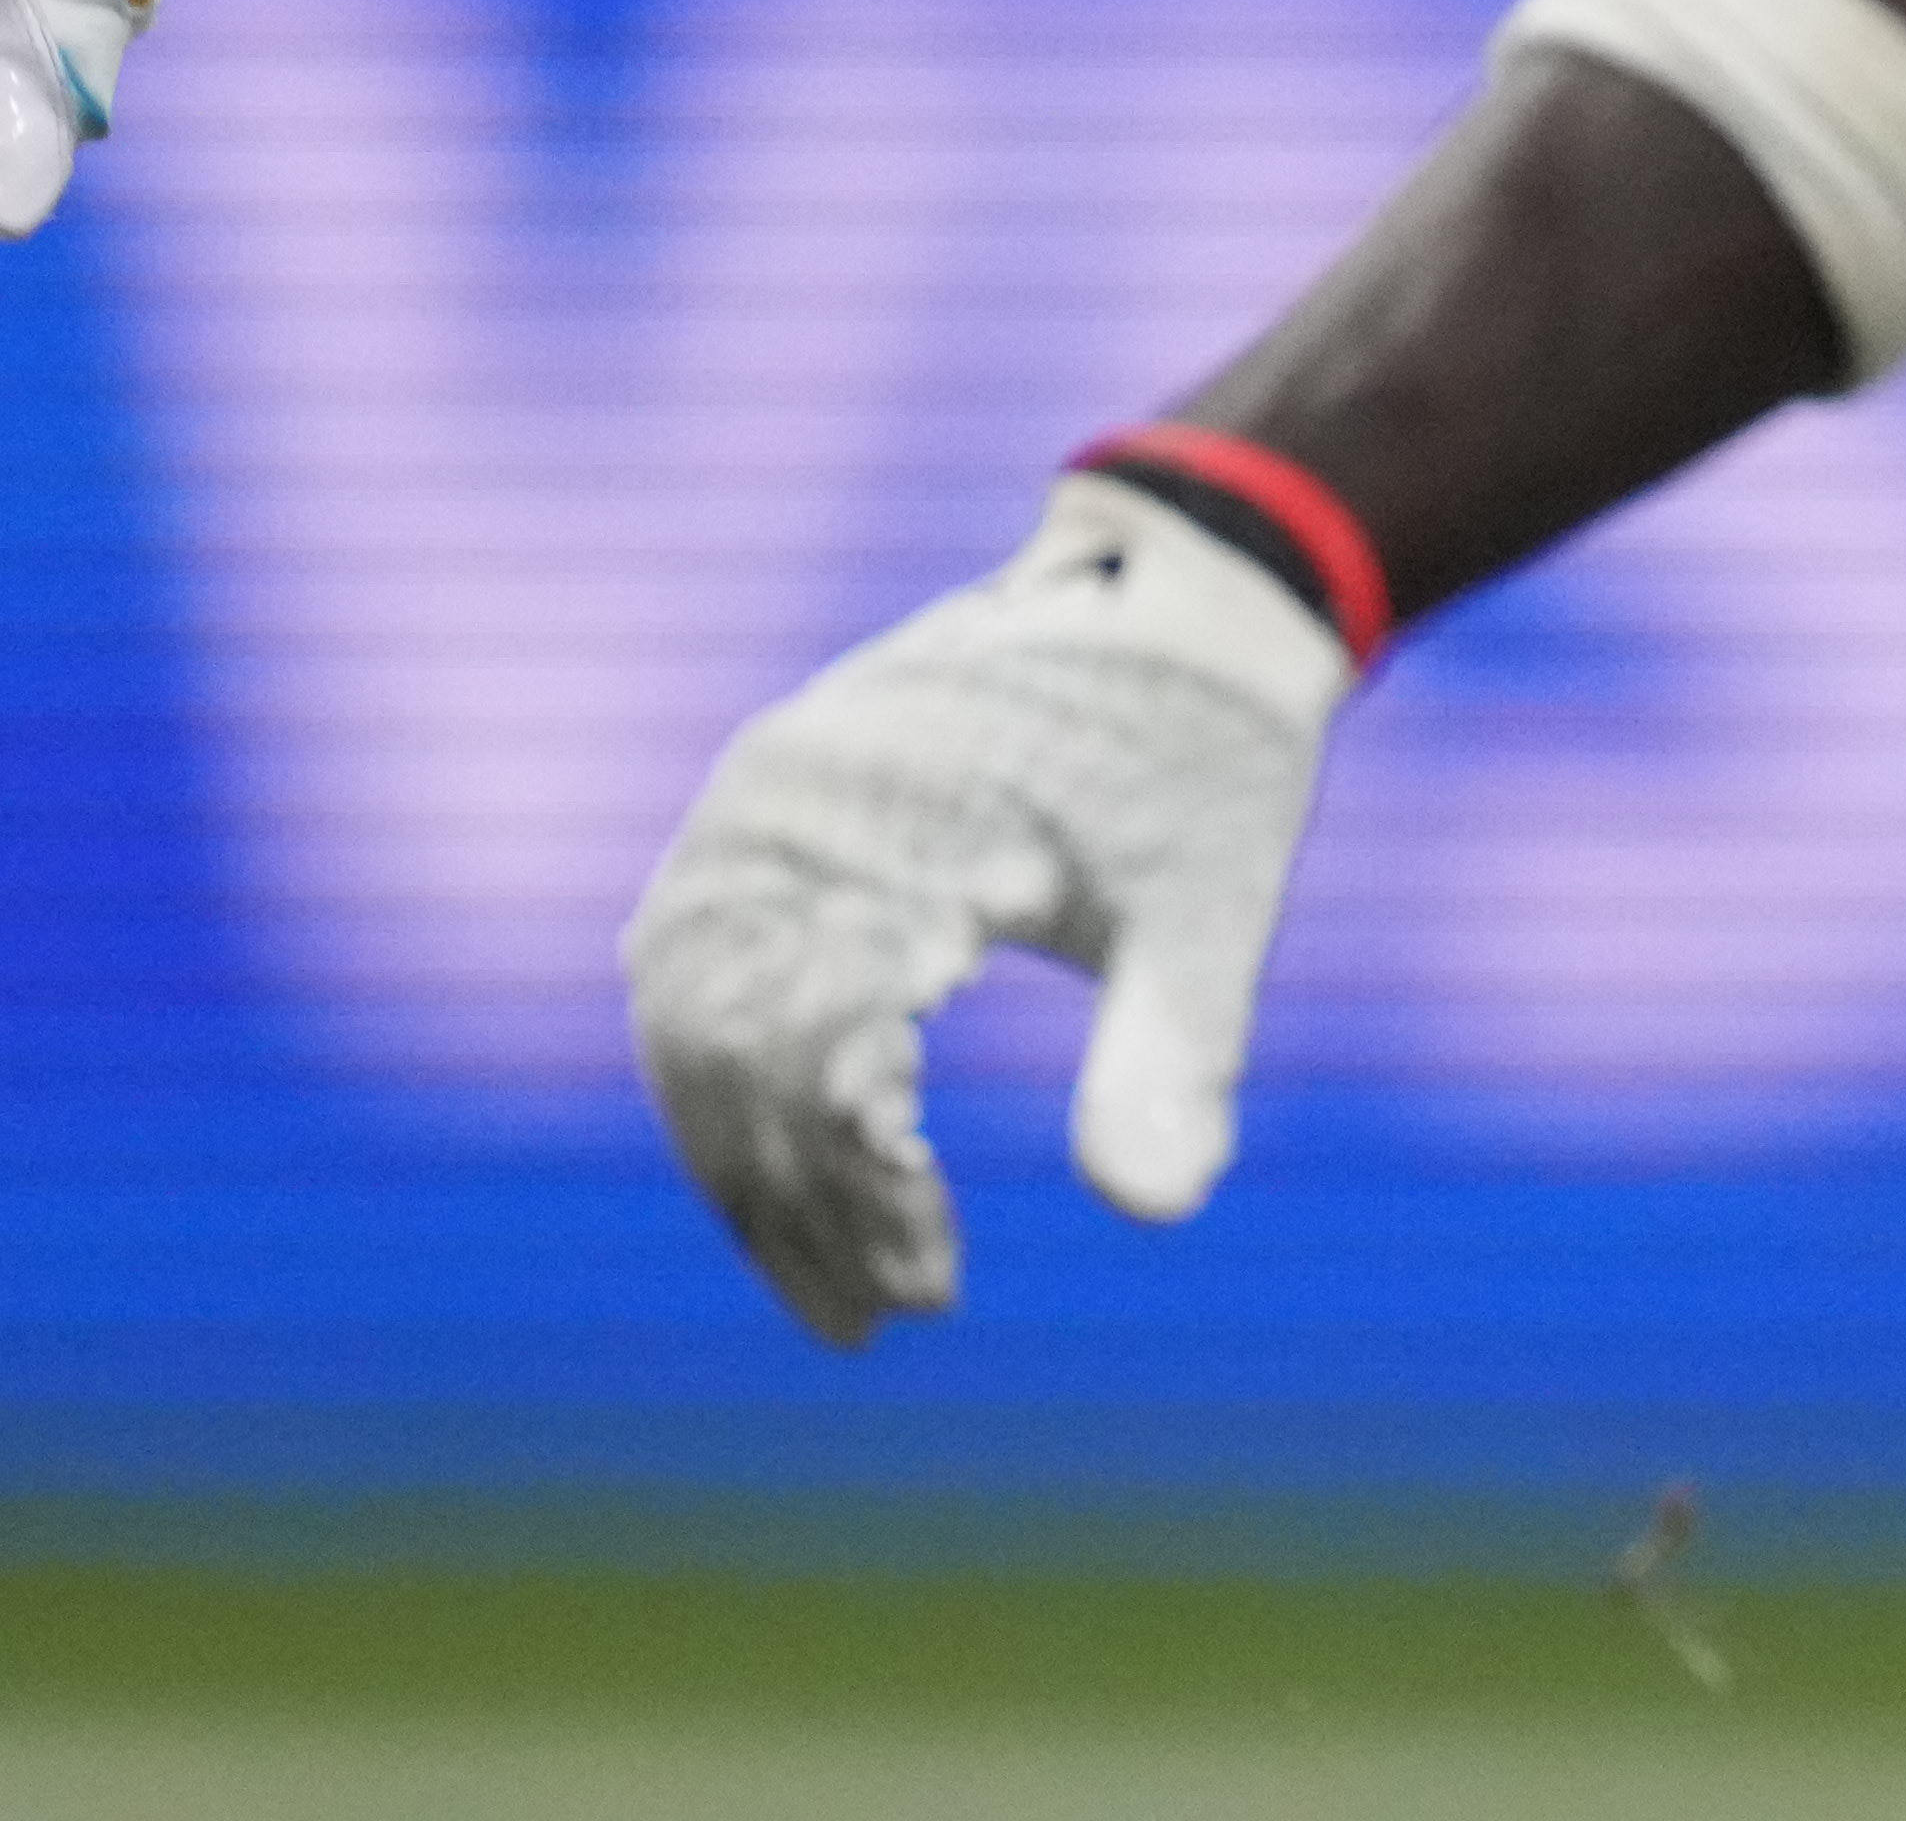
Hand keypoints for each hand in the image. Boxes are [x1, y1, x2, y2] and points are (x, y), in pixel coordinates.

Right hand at [630, 480, 1355, 1347]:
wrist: (1183, 583)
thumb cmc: (1203, 753)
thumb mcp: (1213, 903)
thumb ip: (1177, 1053)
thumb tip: (1155, 1215)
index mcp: (894, 827)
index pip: (823, 1058)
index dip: (863, 1197)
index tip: (937, 1294)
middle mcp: (784, 807)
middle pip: (733, 1055)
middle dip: (798, 1206)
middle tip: (890, 1321)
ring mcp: (754, 802)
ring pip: (692, 1024)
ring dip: (752, 1162)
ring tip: (841, 1288)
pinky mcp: (759, 808)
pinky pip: (698, 970)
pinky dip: (738, 1083)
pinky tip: (806, 1175)